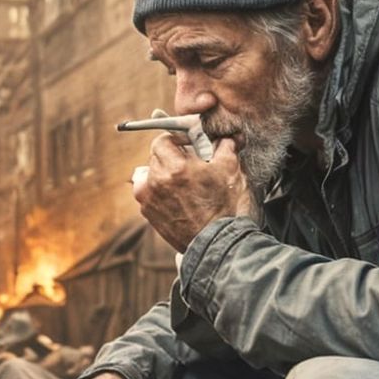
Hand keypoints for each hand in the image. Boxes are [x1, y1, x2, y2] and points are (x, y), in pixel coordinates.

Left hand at [133, 135, 255, 251]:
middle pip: (155, 157)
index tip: (186, 145)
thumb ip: (225, 146)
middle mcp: (156, 182)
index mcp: (174, 167)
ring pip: (149, 175)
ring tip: (180, 181)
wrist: (216, 242)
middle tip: (188, 163)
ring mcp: (149, 199)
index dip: (175, 139)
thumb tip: (227, 136)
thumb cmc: (224, 207)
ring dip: (162, 173)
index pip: (162, 140)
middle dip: (171, 157)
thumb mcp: (230, 170)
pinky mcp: (148, 214)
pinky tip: (175, 197)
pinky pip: (148, 193)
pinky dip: (158, 191)